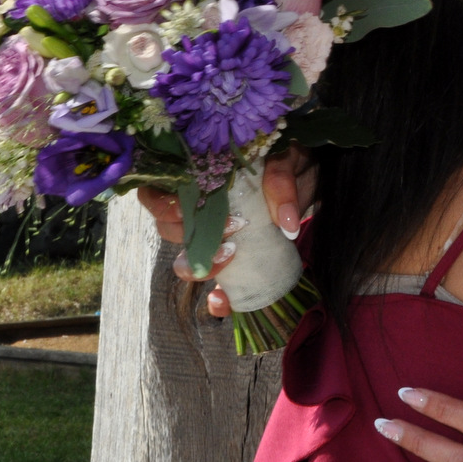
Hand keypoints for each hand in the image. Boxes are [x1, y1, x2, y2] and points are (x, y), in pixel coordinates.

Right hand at [136, 144, 317, 316]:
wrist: (307, 175)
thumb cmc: (285, 159)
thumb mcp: (283, 160)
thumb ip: (280, 183)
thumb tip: (286, 222)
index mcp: (194, 175)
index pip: (155, 193)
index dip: (164, 206)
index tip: (187, 209)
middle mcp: (194, 208)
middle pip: (167, 228)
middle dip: (192, 235)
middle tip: (231, 230)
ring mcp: (211, 236)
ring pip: (185, 257)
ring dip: (201, 263)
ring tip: (232, 254)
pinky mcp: (232, 259)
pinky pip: (215, 285)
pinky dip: (217, 298)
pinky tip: (222, 301)